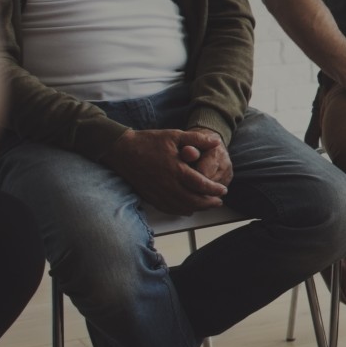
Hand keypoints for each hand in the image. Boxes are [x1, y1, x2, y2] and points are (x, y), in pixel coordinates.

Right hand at [102, 129, 226, 215]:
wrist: (122, 150)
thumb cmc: (149, 141)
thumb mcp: (174, 135)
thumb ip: (197, 139)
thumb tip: (216, 141)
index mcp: (177, 170)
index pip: (202, 185)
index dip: (215, 190)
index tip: (223, 190)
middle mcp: (169, 185)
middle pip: (195, 200)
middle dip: (209, 203)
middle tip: (219, 201)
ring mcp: (159, 193)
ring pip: (183, 207)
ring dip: (198, 208)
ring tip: (207, 205)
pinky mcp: (151, 196)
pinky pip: (169, 209)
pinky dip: (181, 210)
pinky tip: (188, 209)